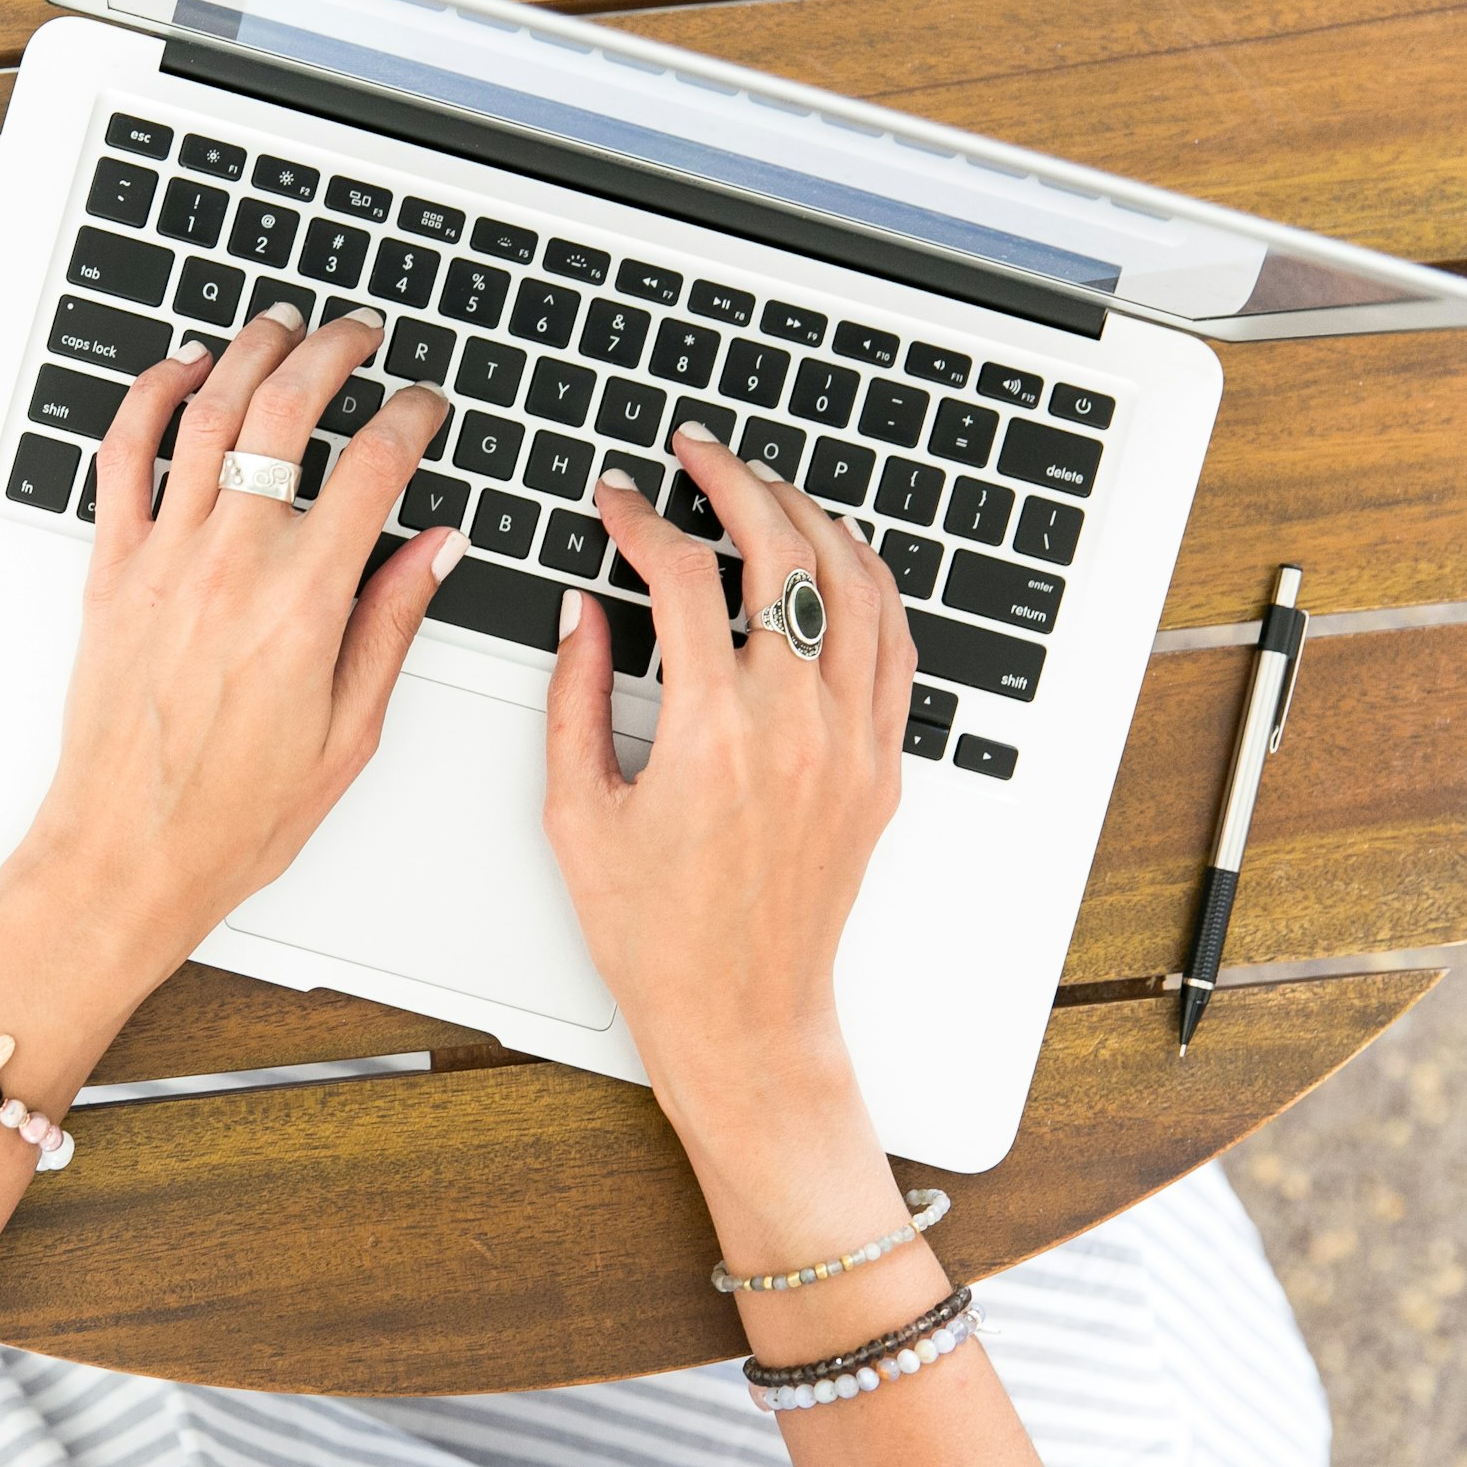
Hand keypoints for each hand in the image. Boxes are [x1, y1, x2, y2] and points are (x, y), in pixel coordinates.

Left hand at [6, 304, 460, 979]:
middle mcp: (231, 565)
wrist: (127, 852)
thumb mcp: (349, 733)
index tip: (426, 405)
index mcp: (304, 604)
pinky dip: (150, 397)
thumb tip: (435, 548)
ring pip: (206, 413)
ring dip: (249, 353)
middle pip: (287, 412)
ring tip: (282, 326)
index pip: (375, 468)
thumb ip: (391, 625)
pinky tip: (182, 372)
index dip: (412, 417)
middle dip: (333, 353)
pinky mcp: (111, 570)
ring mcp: (164, 560)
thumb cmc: (232, 816)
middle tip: (359, 334)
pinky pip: (122, 457)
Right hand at [543, 426, 914, 1147]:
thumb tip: (583, 608)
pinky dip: (869, 582)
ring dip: (808, 516)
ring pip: (854, 585)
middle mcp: (796, 727)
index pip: (684, 578)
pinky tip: (835, 555)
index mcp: (712, 733)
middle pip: (782, 554)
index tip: (616, 498)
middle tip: (697, 451)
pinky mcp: (881, 766)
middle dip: (734, 482)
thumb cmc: (655, 934)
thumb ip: (573, 696)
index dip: (642, 520)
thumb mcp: (577, 811)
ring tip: (765, 486)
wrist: (741, 1015)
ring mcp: (852, 744)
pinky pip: (893, 646)